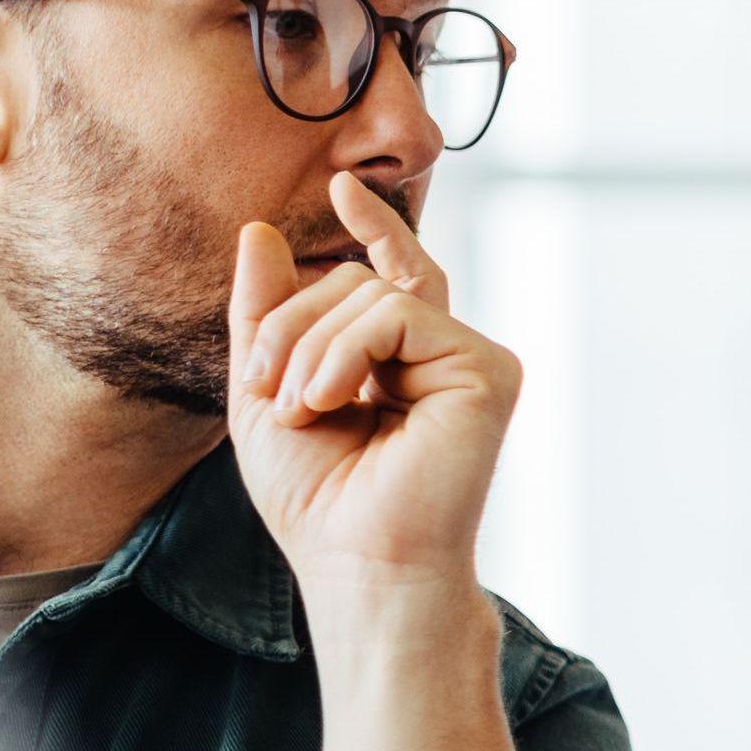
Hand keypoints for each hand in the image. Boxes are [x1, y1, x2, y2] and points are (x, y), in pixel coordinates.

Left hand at [225, 173, 521, 599]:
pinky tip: (333, 400)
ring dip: (309, 347)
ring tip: (301, 408)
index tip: (342, 188)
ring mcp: (472, 361)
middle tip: (271, 392)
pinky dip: (345, 352)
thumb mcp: (266, 392)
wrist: (359, 562)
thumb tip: (261, 233)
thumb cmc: (318, 501)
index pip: (394, 278)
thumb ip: (264, 316)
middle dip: (290, 325)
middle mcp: (446, 357)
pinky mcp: (489, 370)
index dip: (374, 227)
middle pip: (356, 280)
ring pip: (371, 291)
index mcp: (404, 366)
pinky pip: (397, 312)